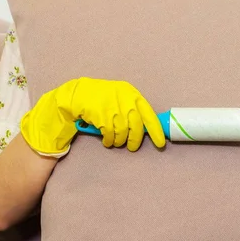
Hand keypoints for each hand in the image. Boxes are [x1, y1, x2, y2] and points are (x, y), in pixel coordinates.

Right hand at [20, 77, 165, 156]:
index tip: (160, 143)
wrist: (78, 94)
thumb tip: (146, 129)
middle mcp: (124, 99)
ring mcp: (112, 106)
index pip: (149, 114)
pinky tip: (106, 139)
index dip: (156, 131)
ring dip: (119, 141)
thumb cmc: (103, 98)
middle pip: (136, 127)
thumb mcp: (120, 97)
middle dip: (135, 140)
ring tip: (114, 141)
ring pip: (122, 132)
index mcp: (132, 94)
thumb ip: (133, 110)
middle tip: (132, 147)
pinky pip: (109, 134)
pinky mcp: (100, 114)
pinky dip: (108, 140)